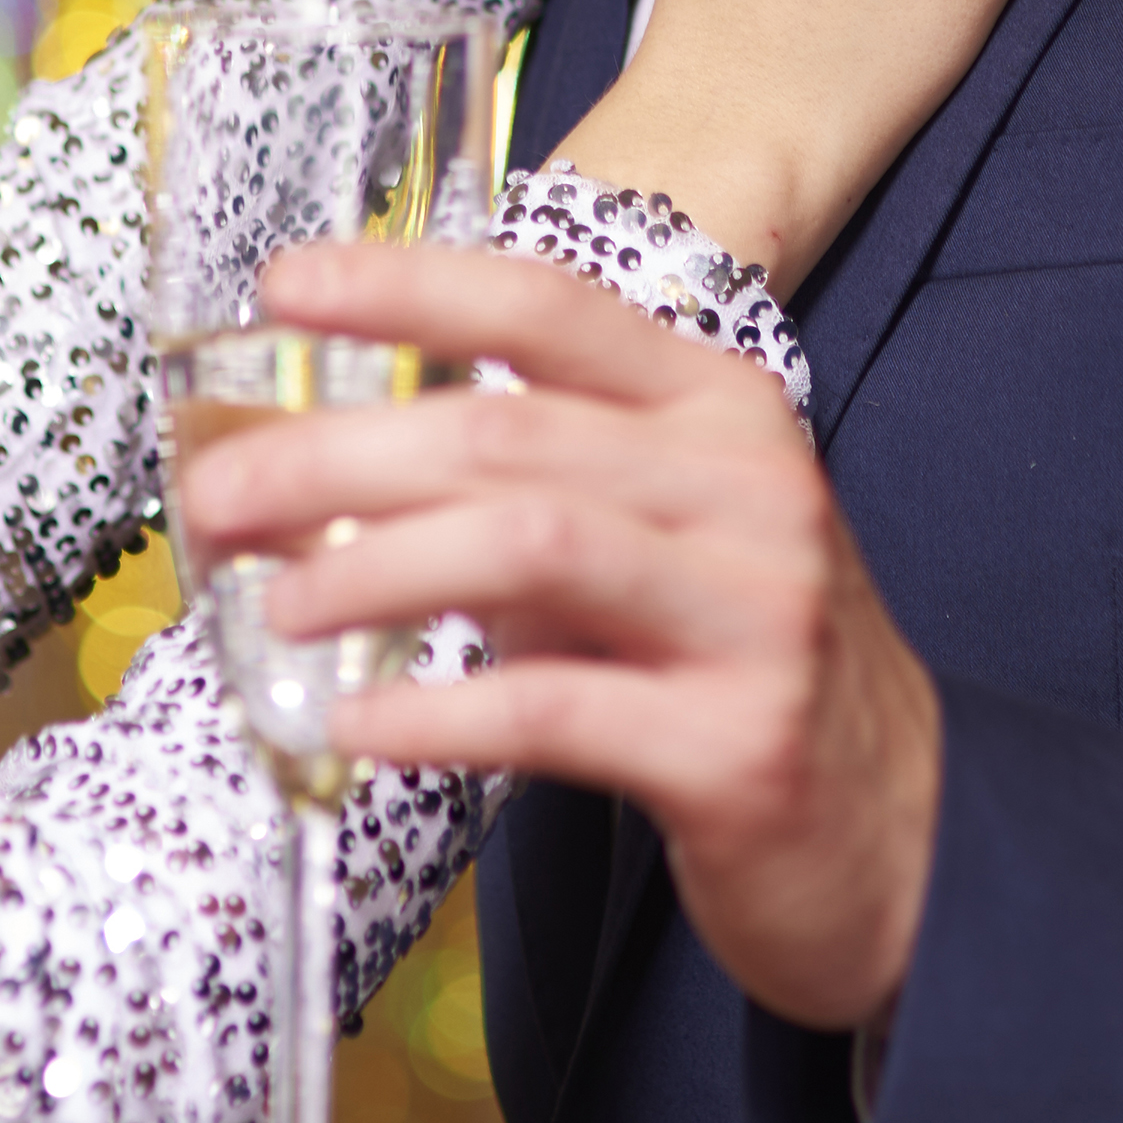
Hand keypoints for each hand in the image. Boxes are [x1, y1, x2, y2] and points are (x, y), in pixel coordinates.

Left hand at [184, 241, 940, 1038]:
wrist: (905, 836)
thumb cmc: (739, 670)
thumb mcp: (658, 539)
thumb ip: (527, 488)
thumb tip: (317, 474)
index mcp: (718, 408)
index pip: (549, 307)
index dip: (408, 287)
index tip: (282, 285)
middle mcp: (745, 488)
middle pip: (509, 435)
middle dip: (338, 457)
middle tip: (217, 496)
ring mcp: (754, 614)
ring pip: (530, 548)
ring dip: (376, 570)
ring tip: (278, 606)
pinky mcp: (739, 746)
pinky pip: (557, 708)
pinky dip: (440, 710)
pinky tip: (360, 722)